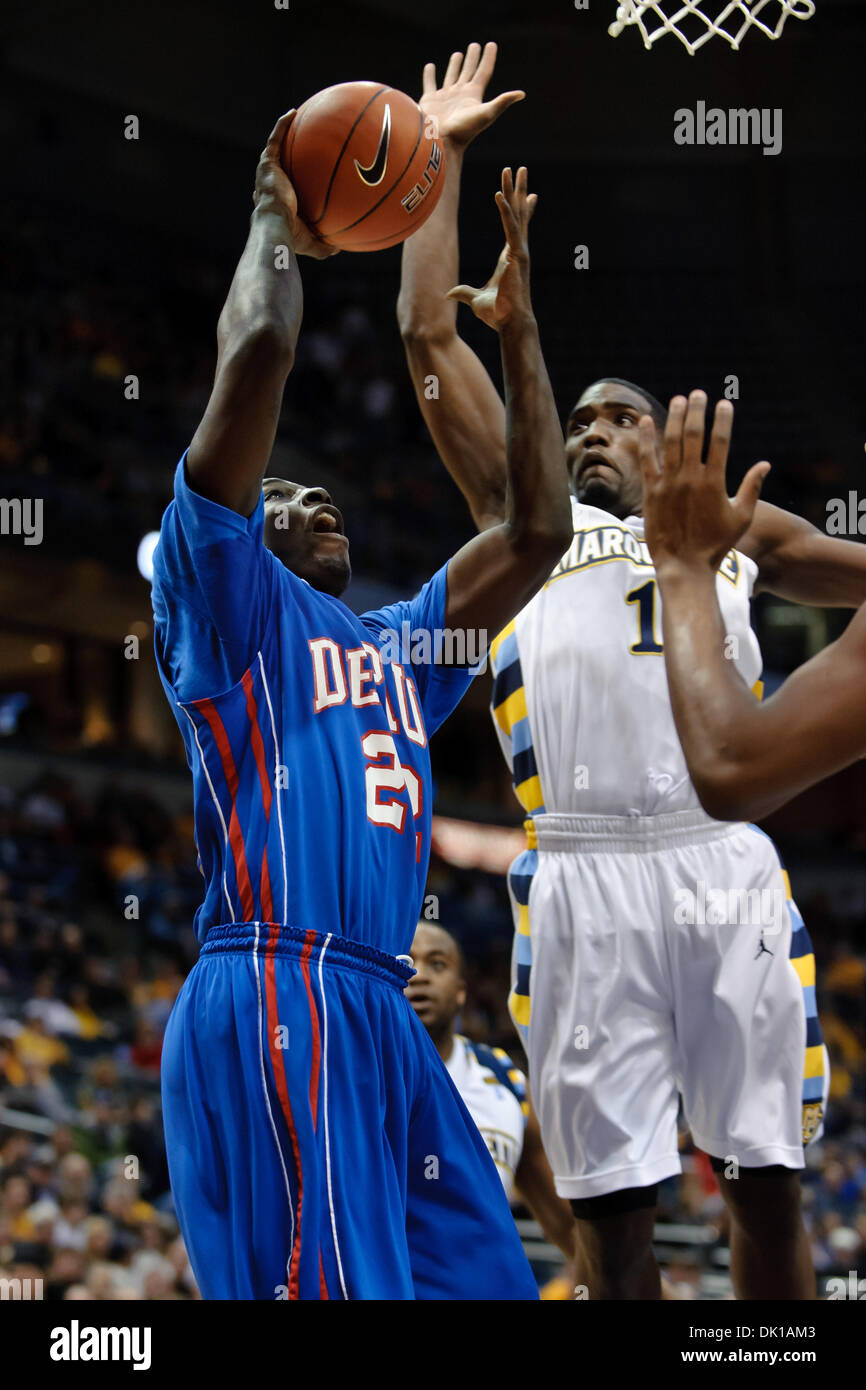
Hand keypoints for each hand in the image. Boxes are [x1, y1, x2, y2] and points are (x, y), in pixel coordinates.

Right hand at [253, 111, 339, 259]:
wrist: (276, 225)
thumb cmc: (291, 237)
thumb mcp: (311, 244)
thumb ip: (324, 245)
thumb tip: (340, 249)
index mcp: (277, 203)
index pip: (281, 191)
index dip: (288, 183)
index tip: (299, 179)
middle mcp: (270, 186)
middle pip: (278, 167)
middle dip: (286, 157)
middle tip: (299, 149)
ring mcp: (267, 173)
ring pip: (275, 149)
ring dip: (283, 134)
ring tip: (295, 120)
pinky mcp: (267, 163)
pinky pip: (276, 138)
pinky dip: (283, 125)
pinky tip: (293, 113)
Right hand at [419, 41, 523, 149]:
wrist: (441, 142)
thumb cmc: (464, 130)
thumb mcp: (486, 114)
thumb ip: (502, 102)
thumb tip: (522, 94)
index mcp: (473, 95)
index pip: (483, 72)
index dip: (488, 58)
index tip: (491, 45)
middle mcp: (460, 94)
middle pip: (469, 71)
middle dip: (473, 58)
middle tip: (474, 45)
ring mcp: (445, 97)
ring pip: (451, 76)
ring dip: (455, 65)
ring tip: (458, 54)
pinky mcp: (430, 100)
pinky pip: (430, 83)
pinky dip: (429, 75)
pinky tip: (430, 66)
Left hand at [446, 167, 536, 331]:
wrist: (511, 324)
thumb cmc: (497, 314)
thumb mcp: (475, 300)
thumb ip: (463, 293)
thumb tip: (449, 294)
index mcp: (511, 256)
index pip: (515, 225)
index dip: (520, 207)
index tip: (526, 192)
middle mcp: (518, 249)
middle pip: (519, 213)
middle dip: (518, 189)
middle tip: (519, 168)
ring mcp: (520, 251)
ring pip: (517, 214)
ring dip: (514, 190)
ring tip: (515, 169)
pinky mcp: (517, 255)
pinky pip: (510, 228)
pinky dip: (505, 211)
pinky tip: (499, 194)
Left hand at [639, 390, 770, 574]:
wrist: (684, 565)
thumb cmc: (715, 544)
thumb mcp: (741, 517)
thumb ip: (752, 488)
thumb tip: (765, 464)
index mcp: (714, 482)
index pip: (720, 442)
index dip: (722, 420)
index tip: (725, 403)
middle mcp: (690, 479)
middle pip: (694, 435)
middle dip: (697, 411)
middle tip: (699, 393)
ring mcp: (669, 484)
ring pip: (671, 443)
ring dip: (675, 418)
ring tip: (679, 399)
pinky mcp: (651, 492)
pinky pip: (647, 460)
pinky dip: (646, 439)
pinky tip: (647, 421)